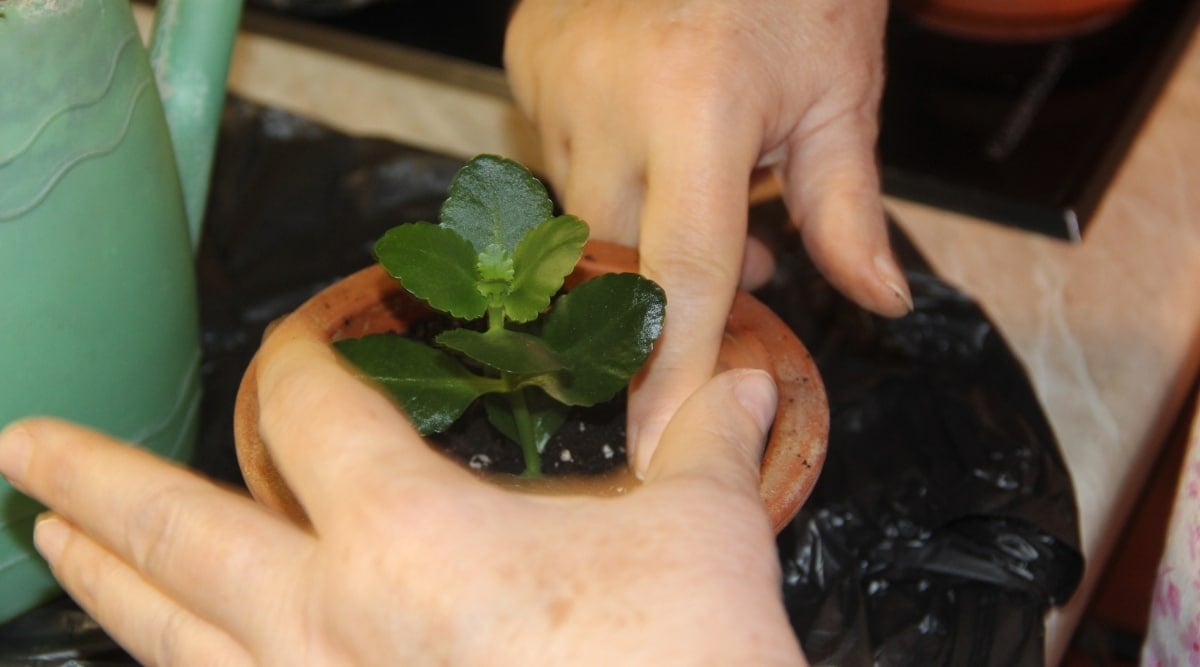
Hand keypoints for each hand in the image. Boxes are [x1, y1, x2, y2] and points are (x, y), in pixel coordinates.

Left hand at [0, 335, 806, 665]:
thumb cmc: (682, 659)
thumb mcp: (707, 537)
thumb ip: (705, 443)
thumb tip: (732, 378)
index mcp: (411, 538)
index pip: (313, 411)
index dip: (300, 356)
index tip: (306, 340)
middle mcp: (333, 624)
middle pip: (181, 535)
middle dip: (96, 481)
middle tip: (22, 445)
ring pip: (175, 641)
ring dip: (108, 586)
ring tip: (53, 546)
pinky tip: (177, 664)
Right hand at [505, 0, 911, 470]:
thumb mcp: (842, 94)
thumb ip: (847, 210)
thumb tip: (878, 303)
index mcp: (702, 101)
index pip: (679, 269)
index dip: (668, 367)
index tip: (650, 443)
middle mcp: (608, 93)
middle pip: (617, 255)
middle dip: (665, 285)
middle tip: (740, 258)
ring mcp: (554, 73)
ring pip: (580, 211)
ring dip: (635, 225)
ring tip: (703, 176)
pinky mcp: (525, 58)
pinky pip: (553, 155)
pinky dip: (603, 171)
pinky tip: (647, 129)